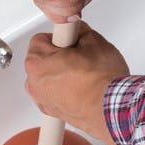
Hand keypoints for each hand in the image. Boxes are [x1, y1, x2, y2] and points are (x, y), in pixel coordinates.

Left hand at [25, 22, 129, 144]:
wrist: (111, 109)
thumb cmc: (101, 80)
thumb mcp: (94, 41)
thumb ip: (80, 32)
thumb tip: (79, 33)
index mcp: (37, 61)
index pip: (41, 39)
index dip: (61, 38)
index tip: (71, 41)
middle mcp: (33, 82)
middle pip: (42, 60)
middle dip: (59, 57)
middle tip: (80, 58)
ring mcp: (41, 99)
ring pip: (47, 79)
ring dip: (60, 75)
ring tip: (83, 75)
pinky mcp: (51, 112)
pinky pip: (53, 95)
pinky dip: (63, 92)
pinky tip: (80, 89)